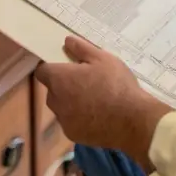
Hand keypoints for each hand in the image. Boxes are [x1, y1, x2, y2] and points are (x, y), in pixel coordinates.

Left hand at [36, 36, 167, 164]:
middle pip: (52, 90)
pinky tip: (97, 115)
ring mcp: (64, 120)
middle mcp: (56, 100)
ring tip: (94, 99)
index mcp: (60, 79)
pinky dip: (79, 118)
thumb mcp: (103, 58)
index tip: (66, 66)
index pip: (42, 71)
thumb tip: (67, 41)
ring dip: (70, 102)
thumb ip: (81, 49)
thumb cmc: (116, 84)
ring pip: (61, 107)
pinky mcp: (73, 135)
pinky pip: (71, 122)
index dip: (52, 67)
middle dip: (63, 84)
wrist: (132, 121)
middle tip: (85, 81)